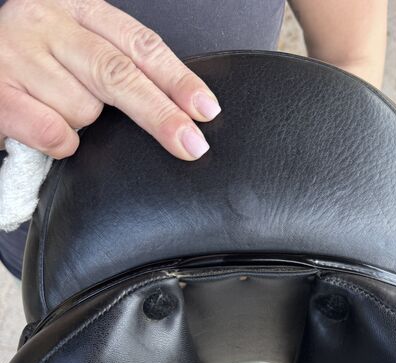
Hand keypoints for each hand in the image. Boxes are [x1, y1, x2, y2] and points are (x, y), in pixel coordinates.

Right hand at [0, 0, 220, 159]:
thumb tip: (176, 108)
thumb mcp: (74, 45)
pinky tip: (46, 130)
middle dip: (160, 113)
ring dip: (85, 126)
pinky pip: (54, 132)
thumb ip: (114, 61)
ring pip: (84, 110)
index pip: (139, 44)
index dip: (177, 79)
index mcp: (76, 7)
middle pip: (118, 73)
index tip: (206, 109)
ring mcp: (18, 54)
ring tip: (58, 110)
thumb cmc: (32, 61)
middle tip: (192, 144)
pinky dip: (61, 144)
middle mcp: (47, 22)